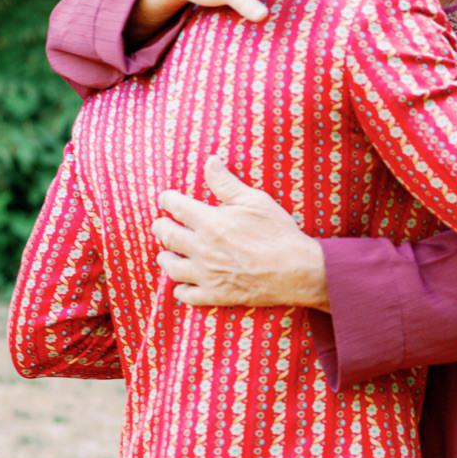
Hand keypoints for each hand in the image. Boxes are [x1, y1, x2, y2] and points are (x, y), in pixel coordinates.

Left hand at [151, 157, 329, 308]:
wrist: (296, 270)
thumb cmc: (277, 233)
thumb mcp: (254, 200)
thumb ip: (227, 183)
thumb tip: (210, 161)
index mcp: (210, 222)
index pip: (175, 206)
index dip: (167, 200)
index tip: (165, 199)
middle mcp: (202, 249)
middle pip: (167, 236)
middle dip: (160, 227)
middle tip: (160, 225)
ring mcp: (207, 274)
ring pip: (171, 267)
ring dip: (164, 258)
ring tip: (165, 254)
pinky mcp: (216, 295)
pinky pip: (187, 296)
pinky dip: (180, 290)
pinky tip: (181, 285)